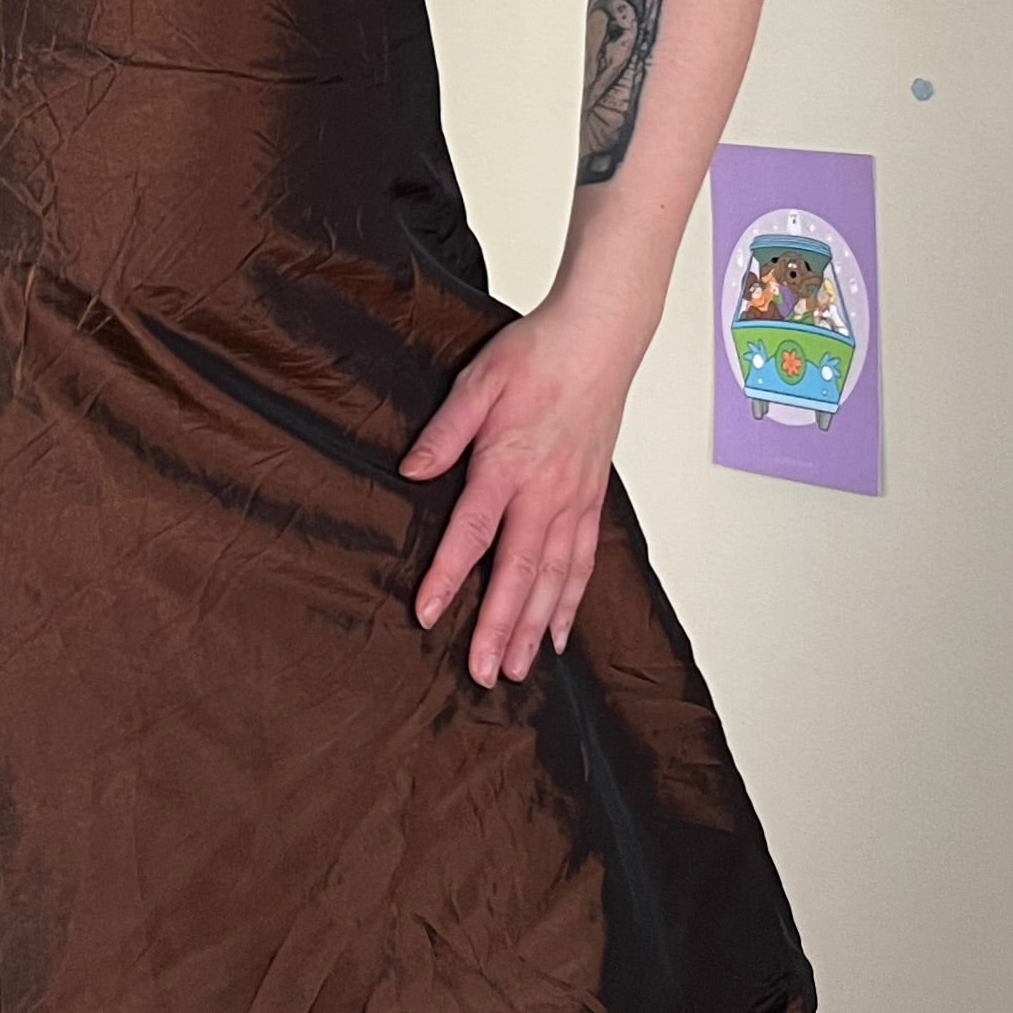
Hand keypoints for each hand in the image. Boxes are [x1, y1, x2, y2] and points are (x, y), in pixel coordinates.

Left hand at [399, 297, 641, 684]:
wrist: (600, 338)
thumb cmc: (537, 354)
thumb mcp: (477, 381)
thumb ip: (445, 432)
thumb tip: (412, 471)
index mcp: (510, 464)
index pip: (474, 533)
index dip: (449, 576)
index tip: (427, 613)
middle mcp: (547, 492)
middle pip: (521, 572)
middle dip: (499, 627)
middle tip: (483, 674)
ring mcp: (575, 500)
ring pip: (555, 578)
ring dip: (534, 627)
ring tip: (516, 669)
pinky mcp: (592, 499)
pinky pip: (583, 562)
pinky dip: (570, 602)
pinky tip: (556, 633)